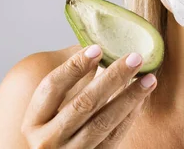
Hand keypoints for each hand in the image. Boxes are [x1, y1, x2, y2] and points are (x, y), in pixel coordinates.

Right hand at [21, 45, 156, 147]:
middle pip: (82, 104)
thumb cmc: (55, 130)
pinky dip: (130, 116)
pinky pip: (115, 137)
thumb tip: (99, 43)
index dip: (73, 67)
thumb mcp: (50, 110)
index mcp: (33, 121)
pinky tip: (142, 98)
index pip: (51, 87)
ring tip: (149, 78)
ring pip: (103, 123)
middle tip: (135, 58)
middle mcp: (48, 140)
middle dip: (112, 78)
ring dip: (130, 97)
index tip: (97, 48)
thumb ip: (70, 80)